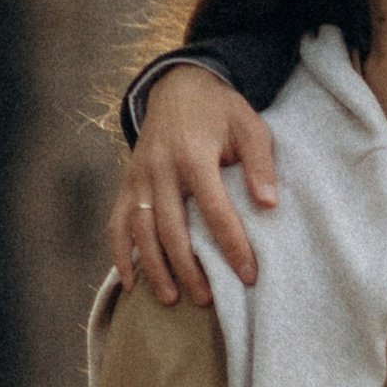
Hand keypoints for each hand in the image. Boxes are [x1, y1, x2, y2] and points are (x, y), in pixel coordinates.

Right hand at [111, 68, 277, 302]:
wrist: (178, 86)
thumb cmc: (221, 111)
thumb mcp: (250, 126)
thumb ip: (260, 164)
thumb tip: (269, 205)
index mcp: (192, 154)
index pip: (215, 210)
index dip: (232, 245)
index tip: (248, 275)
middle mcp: (159, 169)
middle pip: (172, 229)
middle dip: (189, 269)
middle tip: (208, 300)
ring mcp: (138, 178)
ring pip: (141, 231)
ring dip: (154, 269)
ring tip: (172, 300)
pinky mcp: (127, 184)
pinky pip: (118, 223)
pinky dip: (121, 254)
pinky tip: (131, 283)